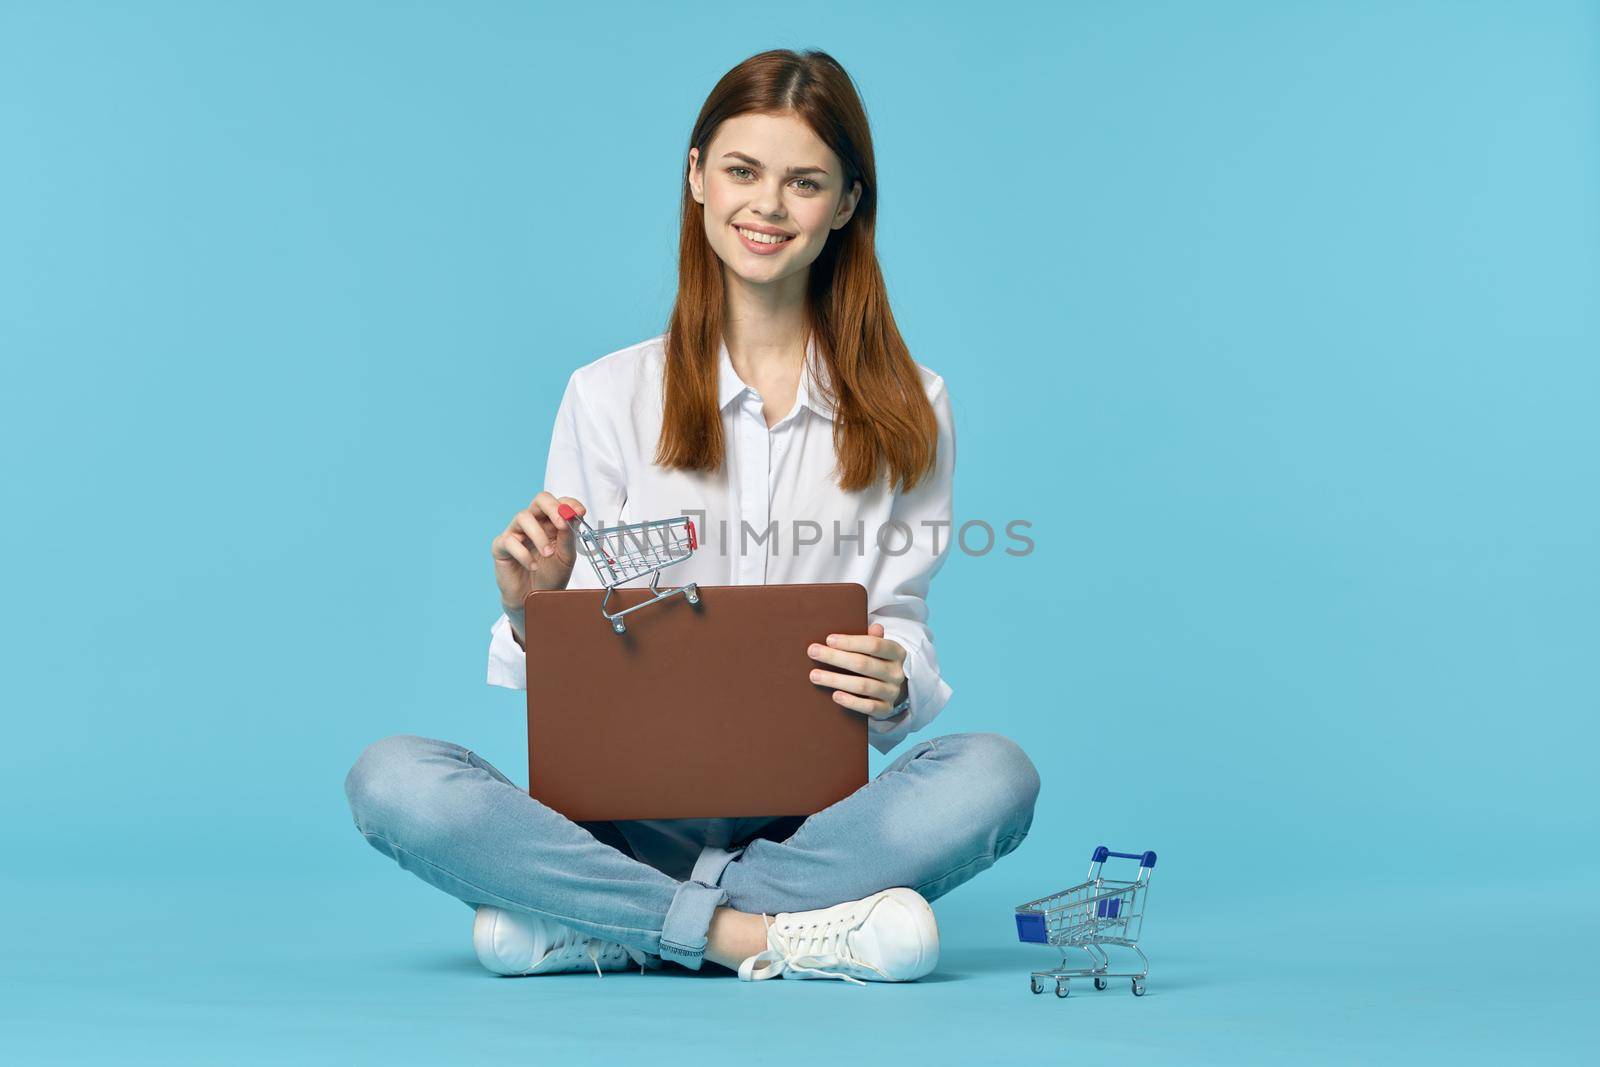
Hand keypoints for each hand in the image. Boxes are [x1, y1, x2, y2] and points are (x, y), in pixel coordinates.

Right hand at [491, 492, 587, 624]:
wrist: (533, 601)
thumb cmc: (550, 577)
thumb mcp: (566, 557)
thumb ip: (569, 537)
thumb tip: (572, 516)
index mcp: (551, 523)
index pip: (559, 503)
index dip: (569, 504)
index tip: (580, 512)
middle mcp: (533, 523)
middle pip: (540, 500)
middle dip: (552, 508)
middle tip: (562, 524)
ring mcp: (515, 532)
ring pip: (523, 517)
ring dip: (539, 535)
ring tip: (548, 554)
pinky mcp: (500, 546)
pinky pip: (509, 540)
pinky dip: (524, 554)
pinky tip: (533, 566)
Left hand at [807, 623, 908, 719]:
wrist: (890, 688)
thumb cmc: (877, 662)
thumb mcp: (878, 648)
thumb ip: (872, 638)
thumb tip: (874, 626)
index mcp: (896, 652)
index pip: (874, 645)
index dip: (851, 642)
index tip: (829, 639)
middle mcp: (896, 672)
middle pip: (864, 664)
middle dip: (836, 657)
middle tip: (813, 652)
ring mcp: (892, 692)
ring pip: (863, 686)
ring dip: (836, 680)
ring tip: (814, 675)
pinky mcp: (886, 709)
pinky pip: (868, 707)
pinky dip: (851, 702)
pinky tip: (834, 695)